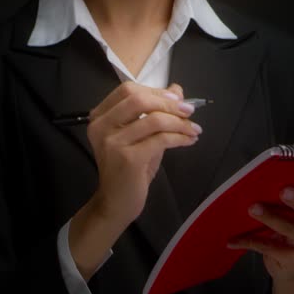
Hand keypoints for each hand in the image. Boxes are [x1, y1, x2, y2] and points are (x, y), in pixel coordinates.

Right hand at [85, 81, 201, 227]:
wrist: (116, 203)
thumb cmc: (128, 169)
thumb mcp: (143, 135)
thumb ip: (156, 112)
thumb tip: (177, 90)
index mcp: (100, 117)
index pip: (128, 90)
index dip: (156, 91)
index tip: (177, 100)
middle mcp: (101, 126)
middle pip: (138, 99)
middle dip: (168, 103)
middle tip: (189, 110)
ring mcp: (113, 142)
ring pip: (153, 120)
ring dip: (180, 122)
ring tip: (194, 129)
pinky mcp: (128, 158)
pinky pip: (161, 139)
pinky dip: (180, 137)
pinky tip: (189, 141)